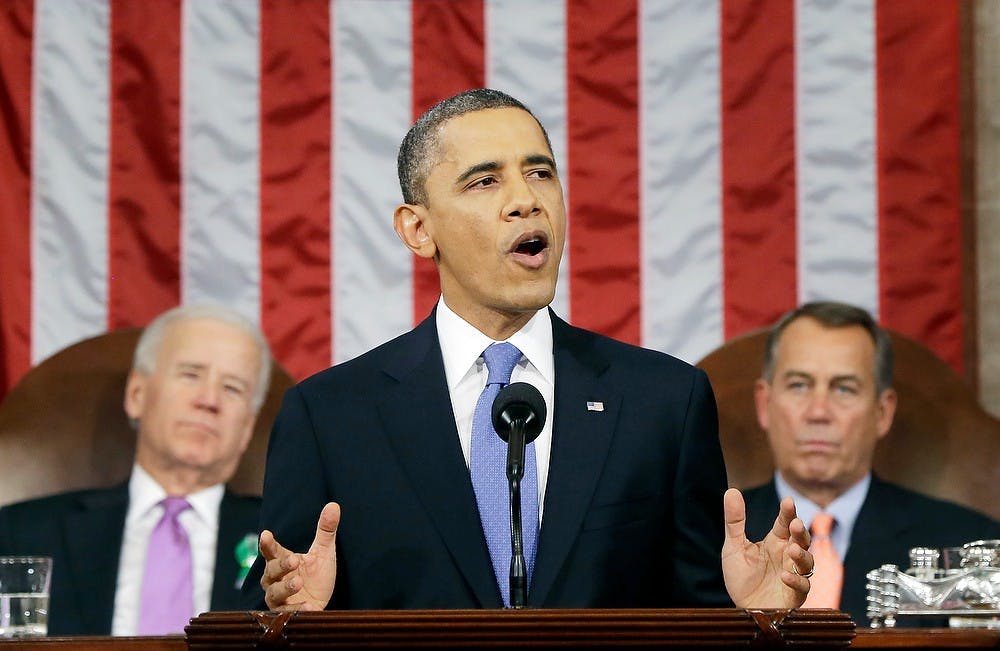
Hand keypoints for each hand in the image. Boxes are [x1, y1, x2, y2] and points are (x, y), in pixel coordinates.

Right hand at [259, 502, 340, 610]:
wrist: (322, 601)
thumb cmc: (317, 575)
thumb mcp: (323, 552)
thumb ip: (325, 530)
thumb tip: (334, 505)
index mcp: (283, 561)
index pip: (272, 551)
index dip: (268, 544)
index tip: (266, 535)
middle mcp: (276, 579)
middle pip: (271, 572)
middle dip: (281, 566)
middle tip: (293, 560)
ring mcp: (279, 598)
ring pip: (274, 593)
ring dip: (285, 587)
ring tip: (298, 582)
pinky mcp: (286, 614)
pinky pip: (286, 613)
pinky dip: (296, 610)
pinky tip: (309, 607)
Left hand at [721, 488, 812, 607]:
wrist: (742, 609)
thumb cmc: (742, 578)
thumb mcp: (733, 547)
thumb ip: (734, 521)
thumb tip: (732, 490)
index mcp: (775, 543)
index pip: (785, 524)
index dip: (788, 513)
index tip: (788, 501)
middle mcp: (787, 556)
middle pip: (802, 540)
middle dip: (801, 532)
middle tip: (796, 523)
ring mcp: (794, 575)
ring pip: (807, 562)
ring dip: (802, 555)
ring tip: (792, 549)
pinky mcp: (794, 595)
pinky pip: (802, 587)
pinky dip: (795, 581)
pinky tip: (785, 576)